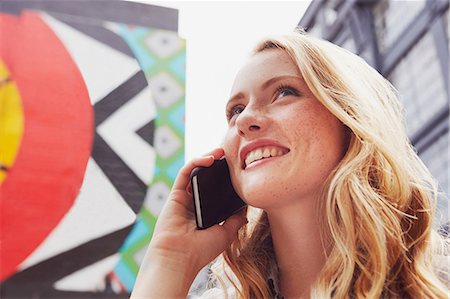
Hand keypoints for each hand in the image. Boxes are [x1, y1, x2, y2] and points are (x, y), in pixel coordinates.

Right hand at [150, 148, 246, 270]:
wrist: (179, 257)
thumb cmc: (200, 250)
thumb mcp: (226, 233)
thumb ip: (235, 220)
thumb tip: (246, 211)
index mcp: (206, 214)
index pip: (217, 192)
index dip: (226, 180)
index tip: (239, 172)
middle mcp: (194, 204)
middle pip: (206, 179)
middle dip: (217, 166)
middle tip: (230, 157)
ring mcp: (184, 198)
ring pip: (196, 172)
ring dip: (208, 158)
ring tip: (222, 152)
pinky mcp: (175, 193)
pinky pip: (186, 172)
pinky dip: (197, 162)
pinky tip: (210, 158)